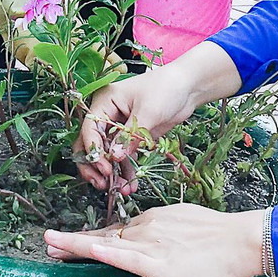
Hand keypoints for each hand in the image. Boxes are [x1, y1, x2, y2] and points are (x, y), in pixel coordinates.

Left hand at [44, 205, 263, 276]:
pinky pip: (127, 259)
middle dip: (73, 240)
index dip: (89, 237)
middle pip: (103, 236)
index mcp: (153, 220)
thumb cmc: (220, 234)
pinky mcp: (159, 265)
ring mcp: (151, 246)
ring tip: (52, 245)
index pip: (114, 231)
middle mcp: (146, 229)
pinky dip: (106, 254)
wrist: (242, 240)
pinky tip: (88, 251)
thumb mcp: (184, 222)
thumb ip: (163, 229)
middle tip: (47, 241)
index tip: (68, 239)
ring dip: (77, 246)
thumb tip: (148, 236)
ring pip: (107, 245)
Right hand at [74, 64, 201, 190]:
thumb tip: (115, 157)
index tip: (105, 169)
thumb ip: (131, 135)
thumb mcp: (148, 111)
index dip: (94, 151)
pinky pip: (123, 157)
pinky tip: (131, 184)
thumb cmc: (166, 88)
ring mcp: (119, 127)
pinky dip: (125, 170)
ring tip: (122, 189)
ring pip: (107, 154)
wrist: (187, 86)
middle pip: (91, 144)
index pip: (90, 129)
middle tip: (103, 184)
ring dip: (112, 173)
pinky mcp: (132, 137)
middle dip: (95, 166)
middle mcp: (107, 115)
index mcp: (104, 102)